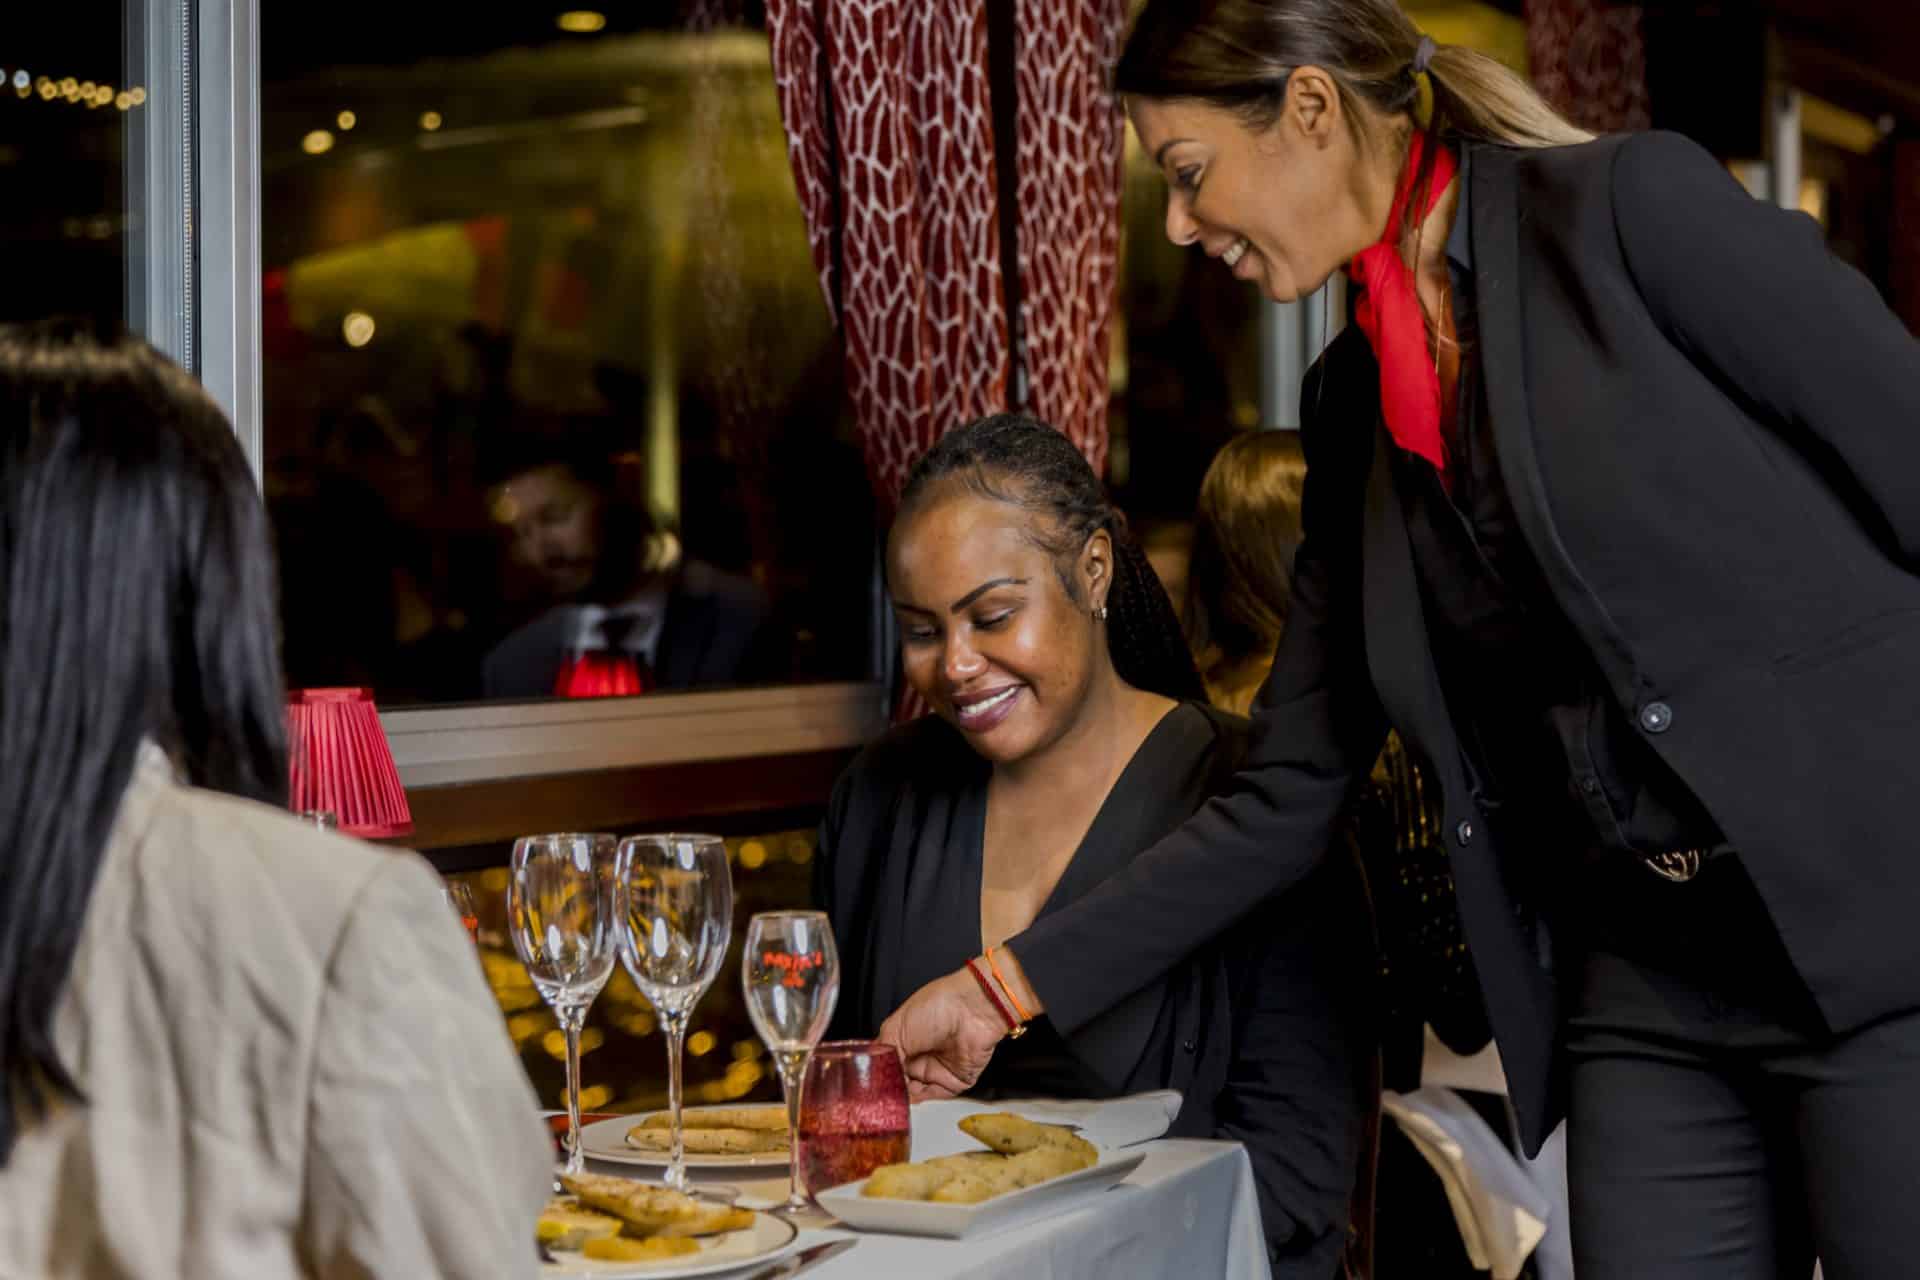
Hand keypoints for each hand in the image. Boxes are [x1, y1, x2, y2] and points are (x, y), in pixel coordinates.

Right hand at [877, 966, 1005, 1100]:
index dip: (878, 1074)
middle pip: (899, 1081)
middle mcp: (921, 1054)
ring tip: (892, 1096)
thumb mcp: (897, 1028)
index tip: (869, 1085)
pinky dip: (921, 1100)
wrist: (971, 1009)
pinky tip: (909, 1097)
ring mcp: (937, 1068)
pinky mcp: (954, 1081)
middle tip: (878, 1094)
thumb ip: (885, 1056)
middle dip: (889, 1088)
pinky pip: (935, 1096)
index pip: (887, 1064)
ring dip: (903, 1096)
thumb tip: (878, 1077)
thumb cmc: (937, 1005)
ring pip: (914, 1092)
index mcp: (906, 1039)